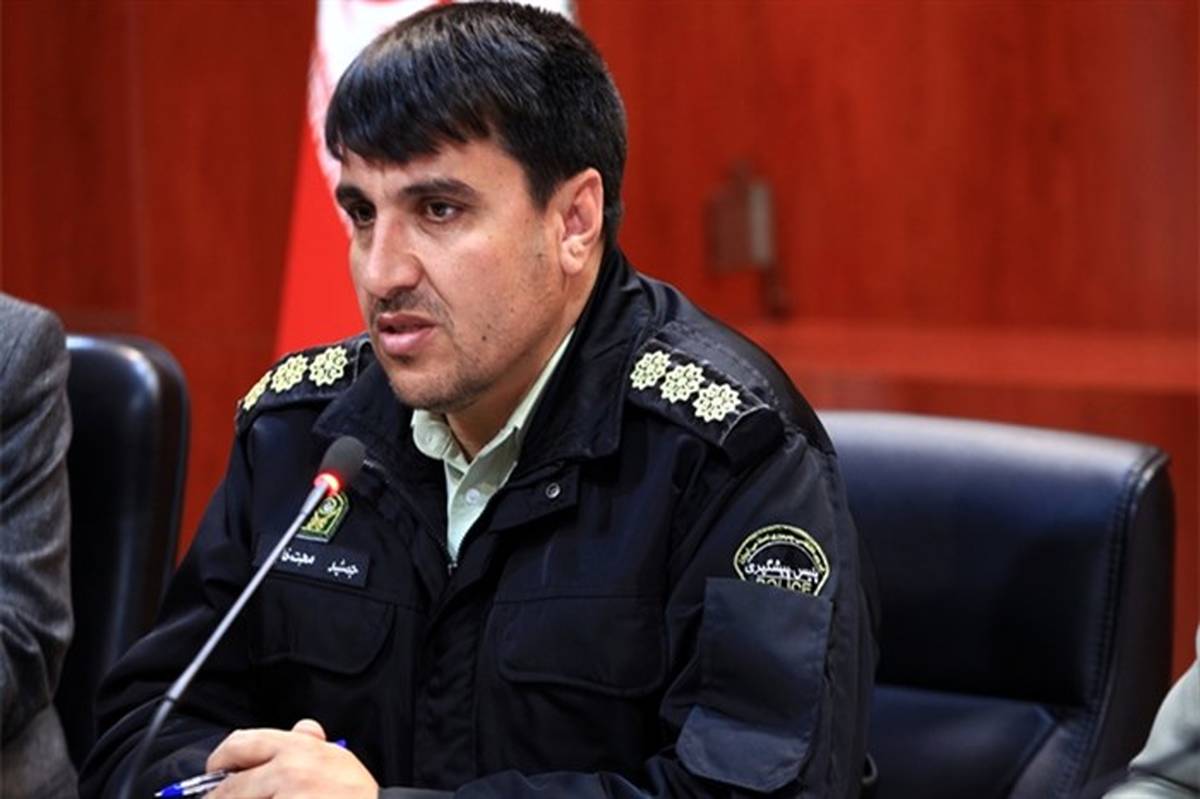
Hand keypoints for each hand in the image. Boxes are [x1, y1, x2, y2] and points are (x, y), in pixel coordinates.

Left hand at [205, 718, 377, 797]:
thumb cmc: (356, 795)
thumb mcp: (337, 758)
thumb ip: (311, 742)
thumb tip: (302, 727)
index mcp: (298, 748)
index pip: (240, 744)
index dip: (221, 760)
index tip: (217, 772)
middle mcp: (287, 772)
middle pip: (230, 787)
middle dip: (218, 797)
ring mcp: (285, 798)